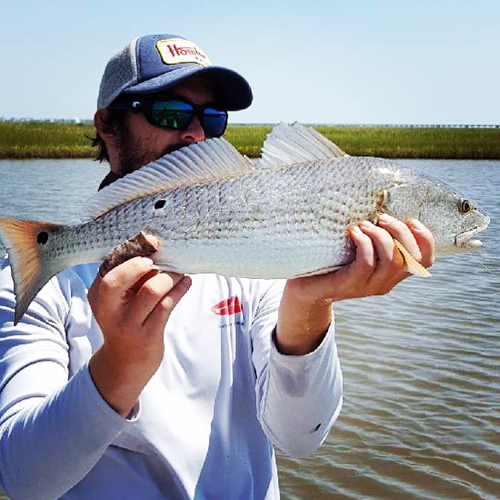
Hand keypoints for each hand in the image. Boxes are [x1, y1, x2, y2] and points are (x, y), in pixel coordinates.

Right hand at [88, 256, 190, 415]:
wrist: (126, 362)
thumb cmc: (126, 320)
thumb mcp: (118, 299)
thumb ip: (131, 276)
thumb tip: (157, 247)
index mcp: (97, 294)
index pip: (109, 266)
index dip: (131, 250)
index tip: (152, 242)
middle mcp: (107, 310)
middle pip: (117, 280)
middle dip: (140, 265)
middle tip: (160, 258)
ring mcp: (127, 325)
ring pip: (151, 290)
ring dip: (170, 276)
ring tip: (179, 272)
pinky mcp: (147, 336)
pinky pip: (167, 305)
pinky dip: (180, 289)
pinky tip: (186, 283)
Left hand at [287, 214, 434, 303]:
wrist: (306, 288)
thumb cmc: (332, 261)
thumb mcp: (358, 247)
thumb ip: (373, 234)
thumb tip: (380, 202)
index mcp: (392, 272)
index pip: (426, 260)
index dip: (426, 239)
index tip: (411, 219)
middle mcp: (385, 282)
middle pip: (412, 258)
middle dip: (401, 232)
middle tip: (381, 218)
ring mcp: (368, 286)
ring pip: (392, 260)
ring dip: (381, 236)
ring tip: (364, 225)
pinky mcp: (349, 285)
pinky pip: (366, 263)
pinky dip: (363, 243)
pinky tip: (353, 233)